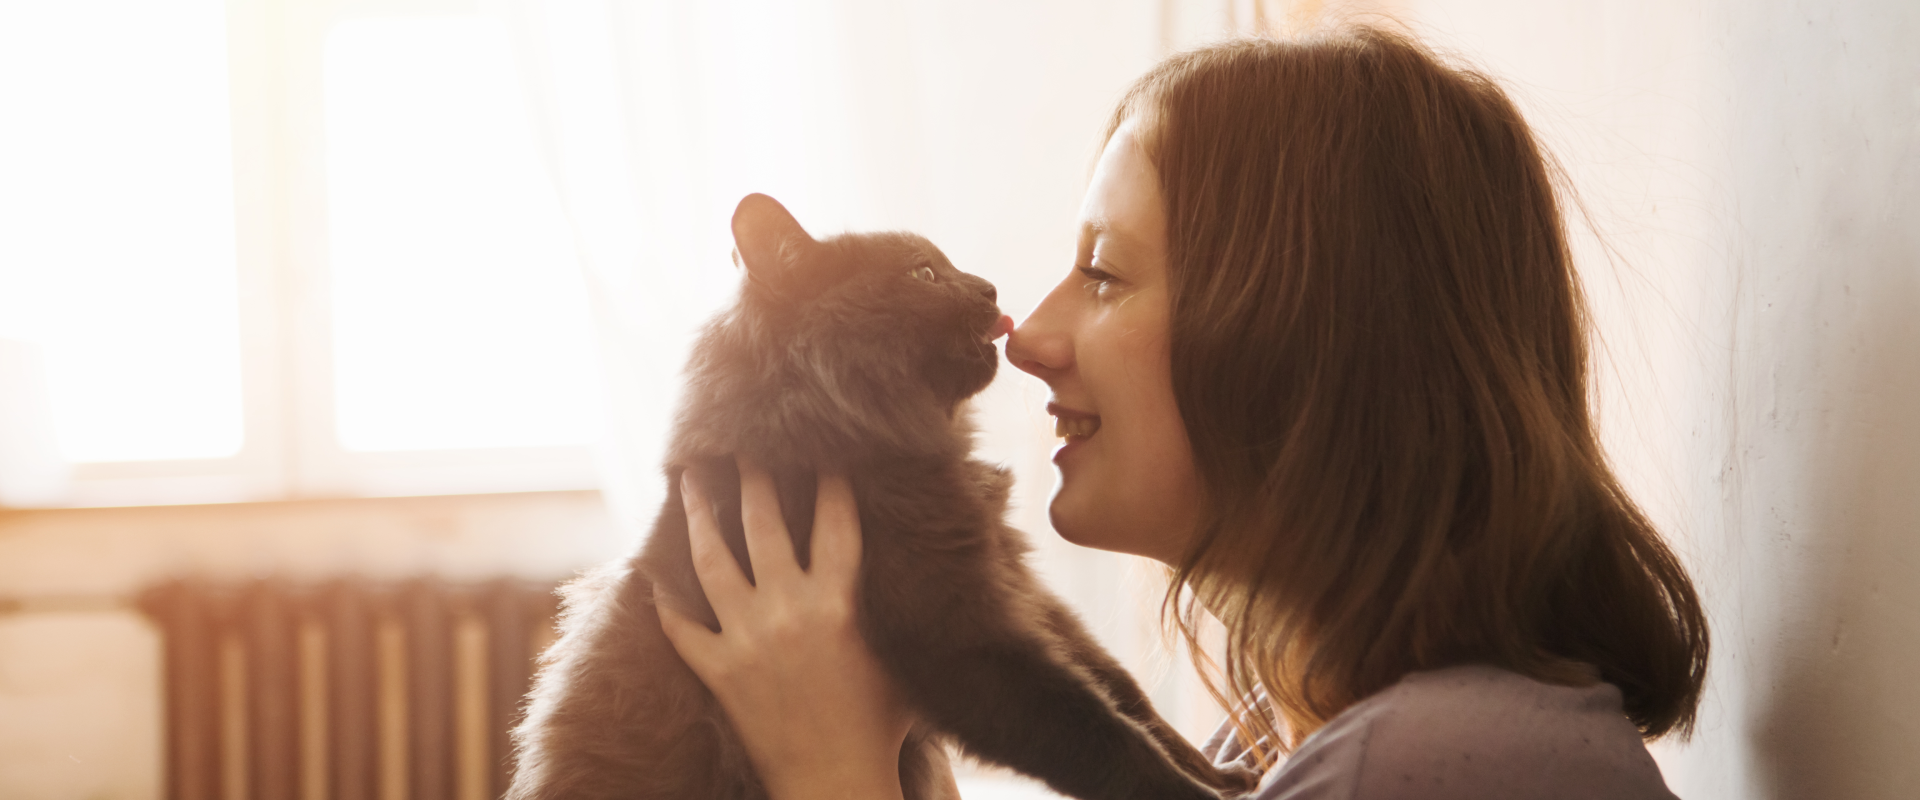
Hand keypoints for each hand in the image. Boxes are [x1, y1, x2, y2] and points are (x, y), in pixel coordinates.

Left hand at [655, 458, 912, 799]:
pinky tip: (654, 578)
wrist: (835, 781)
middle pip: (763, 525)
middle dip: (754, 478)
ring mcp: (746, 639)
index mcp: (839, 603)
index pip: (835, 522)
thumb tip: (922, 572)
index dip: (830, 480)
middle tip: (743, 444)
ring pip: (713, 563)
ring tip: (691, 483)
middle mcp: (788, 610)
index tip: (822, 448)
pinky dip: (666, 603)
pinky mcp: (719, 672)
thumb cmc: (880, 726)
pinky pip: (682, 628)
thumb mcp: (900, 657)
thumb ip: (895, 610)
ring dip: (701, 517)